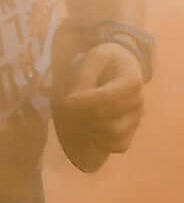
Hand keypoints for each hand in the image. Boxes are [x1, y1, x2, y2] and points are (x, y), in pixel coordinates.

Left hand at [54, 41, 143, 168]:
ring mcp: (135, 121)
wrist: (120, 70)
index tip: (66, 100)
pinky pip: (117, 145)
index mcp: (132, 82)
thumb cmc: (106, 63)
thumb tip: (74, 98)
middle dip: (82, 117)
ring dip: (89, 131)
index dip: (84, 102)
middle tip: (64, 111)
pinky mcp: (130, 134)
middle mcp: (138, 104)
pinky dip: (99, 142)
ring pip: (113, 136)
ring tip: (72, 120)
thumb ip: (85, 74)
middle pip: (108, 119)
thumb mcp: (96, 57)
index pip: (107, 98)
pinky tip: (85, 129)